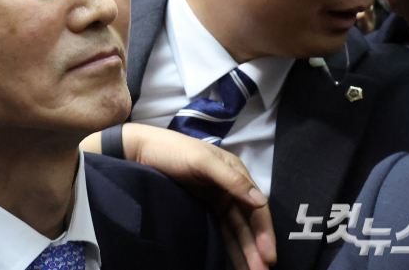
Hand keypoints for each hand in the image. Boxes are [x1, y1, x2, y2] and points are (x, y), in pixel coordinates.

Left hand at [121, 124, 276, 269]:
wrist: (139, 151)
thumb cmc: (172, 150)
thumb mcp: (202, 160)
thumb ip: (230, 179)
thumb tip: (261, 201)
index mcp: (234, 172)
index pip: (255, 206)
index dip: (263, 231)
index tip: (269, 254)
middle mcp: (228, 187)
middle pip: (246, 222)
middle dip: (255, 247)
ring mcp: (214, 199)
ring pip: (234, 229)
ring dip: (244, 250)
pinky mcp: (200, 208)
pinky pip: (218, 230)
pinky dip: (227, 245)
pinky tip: (234, 261)